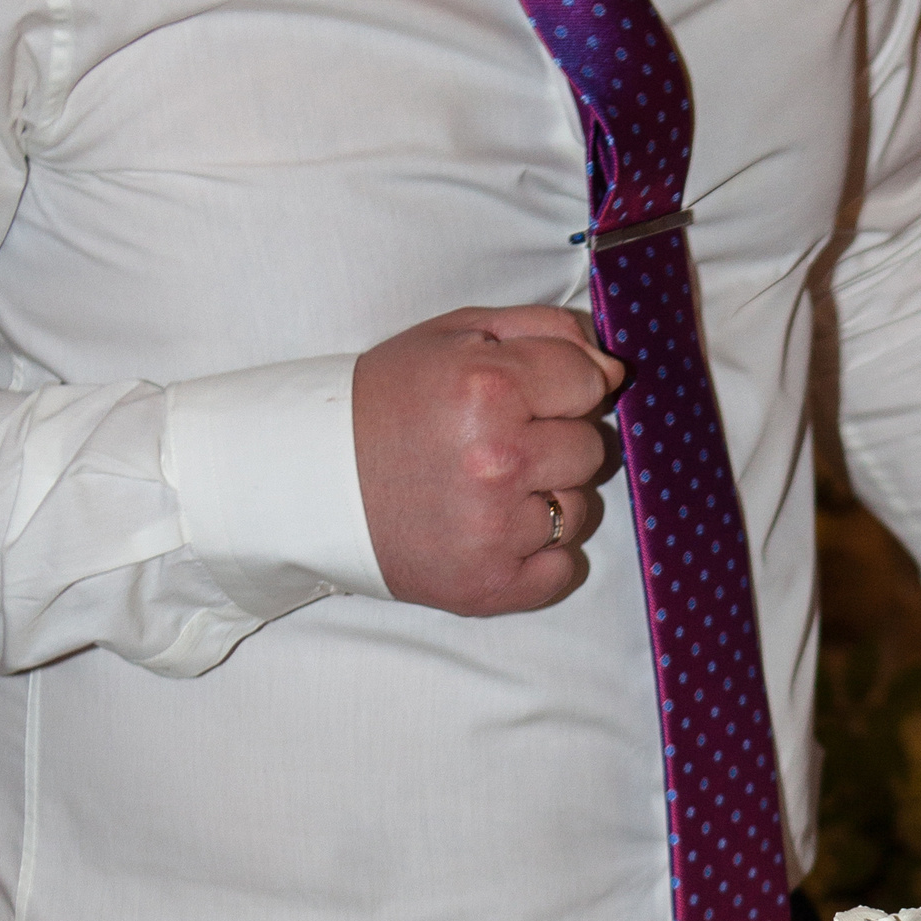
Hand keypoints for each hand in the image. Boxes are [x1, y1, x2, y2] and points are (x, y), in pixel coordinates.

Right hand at [352, 304, 620, 615]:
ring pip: (580, 510)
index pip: (590, 384)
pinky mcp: (488, 586)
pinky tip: (492, 533)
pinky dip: (537, 556)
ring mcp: (494, 530)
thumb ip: (544, 334)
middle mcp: (497, 459)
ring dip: (545, 499)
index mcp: (489, 387)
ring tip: (486, 490)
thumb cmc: (386, 403)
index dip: (560, 387)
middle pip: (591, 449)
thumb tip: (611, 369)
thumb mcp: (455, 336)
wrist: (309, 481)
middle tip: (495, 444)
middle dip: (554, 442)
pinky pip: (563, 570)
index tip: (521, 396)